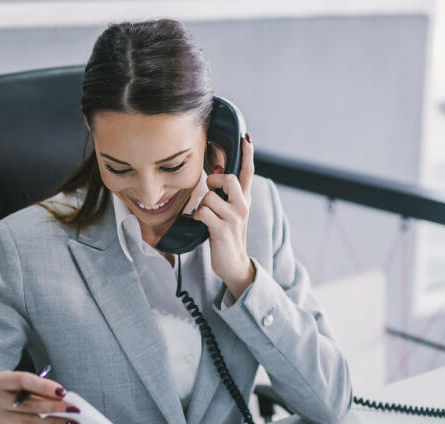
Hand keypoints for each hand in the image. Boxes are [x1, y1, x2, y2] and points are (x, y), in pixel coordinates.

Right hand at [0, 370, 79, 423]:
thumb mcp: (25, 386)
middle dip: (54, 407)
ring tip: (72, 422)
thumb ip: (40, 388)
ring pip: (30, 422)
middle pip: (27, 404)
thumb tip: (63, 397)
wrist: (2, 413)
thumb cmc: (19, 394)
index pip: (22, 381)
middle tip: (73, 409)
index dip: (44, 386)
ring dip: (55, 423)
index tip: (63, 392)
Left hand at [194, 133, 256, 297]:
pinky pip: (202, 212)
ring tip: (206, 217)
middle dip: (213, 182)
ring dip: (201, 206)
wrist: (234, 264)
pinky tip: (201, 224)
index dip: (247, 155)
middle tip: (210, 193)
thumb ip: (225, 194)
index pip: (248, 172)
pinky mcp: (222, 229)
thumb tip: (215, 173)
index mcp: (245, 199)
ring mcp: (234, 218)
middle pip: (227, 178)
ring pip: (209, 197)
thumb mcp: (230, 212)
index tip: (246, 138)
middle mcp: (243, 206)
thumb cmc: (227, 235)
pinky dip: (196, 217)